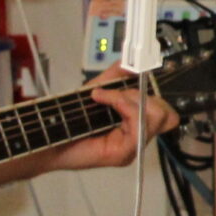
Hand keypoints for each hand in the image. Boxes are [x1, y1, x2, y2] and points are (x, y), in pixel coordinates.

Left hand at [38, 73, 178, 173]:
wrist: (48, 137)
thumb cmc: (67, 120)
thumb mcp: (97, 90)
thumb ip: (116, 76)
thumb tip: (131, 61)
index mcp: (135, 124)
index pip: (166, 113)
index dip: (154, 93)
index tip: (134, 79)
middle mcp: (136, 137)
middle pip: (168, 115)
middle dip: (142, 95)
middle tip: (116, 94)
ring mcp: (132, 148)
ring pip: (156, 117)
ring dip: (130, 99)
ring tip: (105, 97)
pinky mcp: (124, 154)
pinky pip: (138, 125)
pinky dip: (122, 105)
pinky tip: (103, 100)